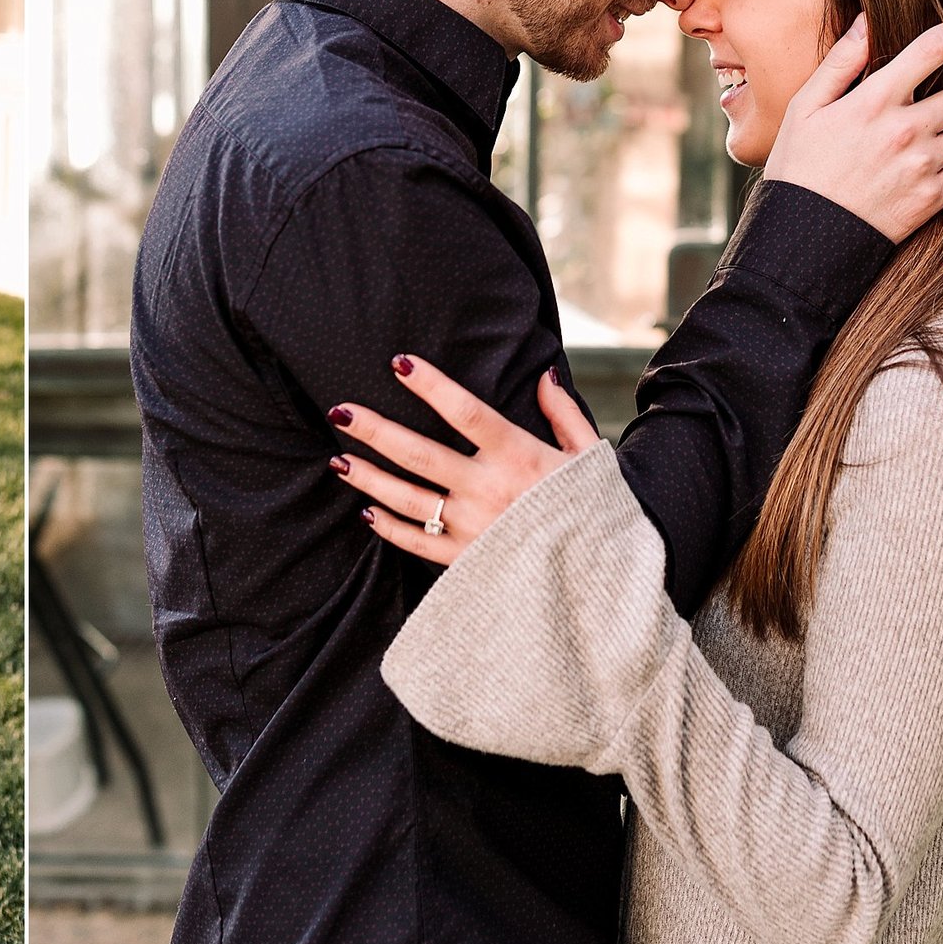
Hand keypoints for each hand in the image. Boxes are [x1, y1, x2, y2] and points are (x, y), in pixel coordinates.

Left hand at [328, 358, 598, 564]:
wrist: (605, 580)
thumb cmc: (599, 511)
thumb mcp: (589, 455)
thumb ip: (563, 414)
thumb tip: (544, 374)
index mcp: (519, 456)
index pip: (466, 412)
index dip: (431, 385)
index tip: (398, 363)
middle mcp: (489, 490)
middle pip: (420, 454)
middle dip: (376, 431)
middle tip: (341, 410)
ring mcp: (474, 528)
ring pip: (409, 499)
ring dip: (370, 479)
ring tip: (337, 460)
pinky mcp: (467, 562)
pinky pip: (419, 544)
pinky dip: (390, 528)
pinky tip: (367, 512)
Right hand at [764, 6, 942, 241]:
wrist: (803, 237)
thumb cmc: (800, 166)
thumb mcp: (804, 108)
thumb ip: (840, 63)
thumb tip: (867, 20)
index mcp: (874, 99)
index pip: (935, 48)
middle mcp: (905, 128)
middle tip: (930, 108)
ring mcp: (923, 164)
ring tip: (924, 144)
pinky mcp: (933, 198)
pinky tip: (928, 170)